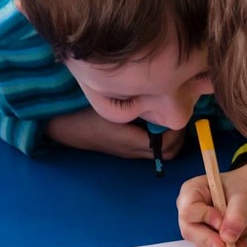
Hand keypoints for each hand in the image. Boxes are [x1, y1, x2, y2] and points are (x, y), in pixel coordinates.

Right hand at [45, 110, 185, 158]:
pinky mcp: (126, 148)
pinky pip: (150, 147)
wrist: (68, 128)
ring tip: (167, 116)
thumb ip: (136, 103)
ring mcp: (130, 151)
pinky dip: (158, 136)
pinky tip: (153, 118)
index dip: (178, 130)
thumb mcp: (112, 106)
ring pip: (161, 152)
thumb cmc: (88, 114)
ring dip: (169, 137)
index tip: (178, 112)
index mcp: (133, 141)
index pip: (168, 144)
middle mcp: (135, 150)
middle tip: (178, 115)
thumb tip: (161, 94)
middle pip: (169, 152)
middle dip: (179, 136)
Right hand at [177, 163, 246, 246]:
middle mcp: (190, 209)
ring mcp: (197, 224)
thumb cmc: (245, 187)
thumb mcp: (245, 197)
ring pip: (200, 242)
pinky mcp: (207, 236)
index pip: (188, 210)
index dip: (204, 218)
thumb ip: (237, 215)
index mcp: (192, 191)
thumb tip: (227, 237)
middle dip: (208, 240)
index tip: (221, 223)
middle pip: (189, 230)